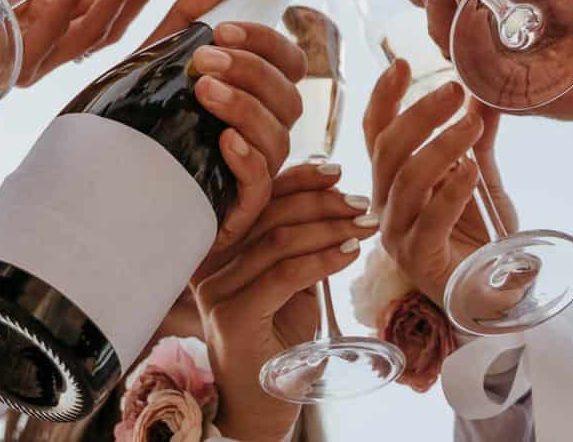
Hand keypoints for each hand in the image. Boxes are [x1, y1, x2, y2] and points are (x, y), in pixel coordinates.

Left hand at [133, 0, 310, 265]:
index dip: (264, 41)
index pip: (288, 61)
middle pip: (289, 95)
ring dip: (245, 107)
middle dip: (250, 71)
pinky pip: (262, 183)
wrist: (105, 185)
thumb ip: (194, 12)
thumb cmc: (140, 120)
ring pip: (279, 136)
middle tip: (203, 60)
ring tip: (203, 91)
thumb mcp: (160, 57)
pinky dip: (247, 158)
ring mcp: (256, 169)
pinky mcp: (239, 207)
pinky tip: (223, 140)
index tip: (223, 30)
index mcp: (256, 93)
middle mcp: (265, 129)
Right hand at [195, 164, 377, 441]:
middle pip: (269, 211)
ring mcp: (215, 289)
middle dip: (323, 201)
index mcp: (218, 243)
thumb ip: (296, 238)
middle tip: (363, 203)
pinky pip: (284, 274)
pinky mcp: (231, 316)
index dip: (297, 176)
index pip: (256, 194)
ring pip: (278, 238)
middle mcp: (207, 261)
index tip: (337, 169)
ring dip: (331, 228)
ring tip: (365, 226)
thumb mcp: (289, 277)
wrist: (263, 402)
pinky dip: (322, 260)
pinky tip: (349, 255)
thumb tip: (333, 190)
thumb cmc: (280, 337)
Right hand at [362, 63, 512, 302]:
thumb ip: (477, 136)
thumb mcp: (480, 176)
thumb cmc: (479, 236)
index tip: (403, 64)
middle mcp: (385, 206)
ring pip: (406, 181)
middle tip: (453, 88)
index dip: (384, 97)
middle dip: (419, 113)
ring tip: (472, 123)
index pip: (376, 133)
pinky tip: (471, 170)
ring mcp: (398, 235)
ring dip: (440, 146)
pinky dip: (451, 191)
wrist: (496, 294)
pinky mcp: (420, 262)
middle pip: (388, 150)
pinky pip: (430, 221)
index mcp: (393, 182)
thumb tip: (485, 90)